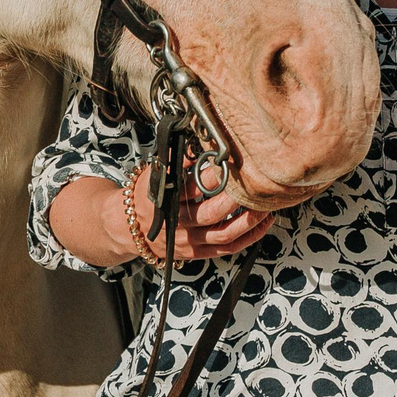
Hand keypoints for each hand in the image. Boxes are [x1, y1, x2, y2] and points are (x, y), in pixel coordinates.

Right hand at [108, 169, 272, 263]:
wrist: (130, 228)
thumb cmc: (146, 195)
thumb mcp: (155, 174)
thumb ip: (177, 161)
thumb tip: (201, 143)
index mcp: (164, 201)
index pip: (191, 189)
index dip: (212, 177)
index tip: (230, 164)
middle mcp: (177, 224)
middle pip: (210, 214)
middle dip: (235, 200)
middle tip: (255, 185)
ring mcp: (188, 242)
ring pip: (223, 234)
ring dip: (249, 221)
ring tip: (266, 205)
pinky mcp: (197, 253)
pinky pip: (227, 249)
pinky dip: (248, 238)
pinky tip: (263, 224)